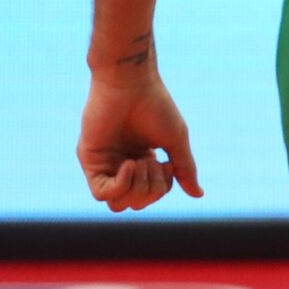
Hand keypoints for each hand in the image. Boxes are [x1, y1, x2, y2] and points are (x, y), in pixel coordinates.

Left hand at [77, 72, 201, 211]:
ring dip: (136, 189)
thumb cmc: (155, 107)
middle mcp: (121, 165)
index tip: (167, 162)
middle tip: (155, 163)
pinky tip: (129, 163)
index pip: (151, 194)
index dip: (162, 187)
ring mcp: (104, 164)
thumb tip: (198, 195)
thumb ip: (185, 169)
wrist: (131, 84)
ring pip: (117, 204)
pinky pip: (101, 193)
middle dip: (150, 191)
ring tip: (140, 162)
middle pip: (134, 203)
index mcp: (142, 160)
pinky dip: (120, 184)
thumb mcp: (176, 141)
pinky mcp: (90, 161)